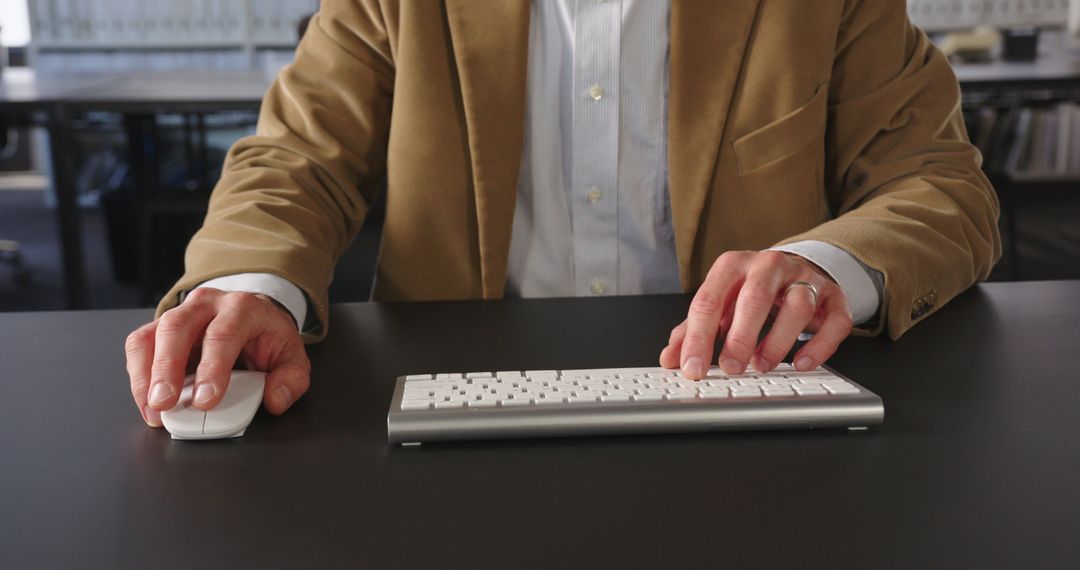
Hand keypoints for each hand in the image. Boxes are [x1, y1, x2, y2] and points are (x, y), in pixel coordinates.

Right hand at [125, 288, 310, 426]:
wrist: (254, 314)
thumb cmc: (268, 336)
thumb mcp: (292, 355)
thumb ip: (291, 379)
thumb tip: (275, 400)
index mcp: (242, 308)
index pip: (223, 334)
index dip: (212, 368)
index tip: (205, 400)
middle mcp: (206, 305)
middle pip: (177, 328)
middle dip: (167, 369)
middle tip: (166, 404)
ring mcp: (180, 312)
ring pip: (150, 335)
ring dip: (145, 375)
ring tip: (152, 408)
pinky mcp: (160, 327)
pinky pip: (140, 346)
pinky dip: (139, 376)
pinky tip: (147, 401)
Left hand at [659, 251, 852, 378]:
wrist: (798, 268)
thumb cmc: (751, 290)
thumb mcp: (720, 304)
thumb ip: (693, 330)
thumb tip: (670, 359)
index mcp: (732, 266)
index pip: (710, 300)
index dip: (698, 337)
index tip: (692, 367)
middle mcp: (768, 266)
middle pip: (754, 298)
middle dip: (740, 337)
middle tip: (730, 368)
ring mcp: (805, 279)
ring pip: (797, 306)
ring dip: (778, 341)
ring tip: (763, 365)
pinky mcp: (834, 296)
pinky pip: (833, 321)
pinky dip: (819, 345)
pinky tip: (802, 363)